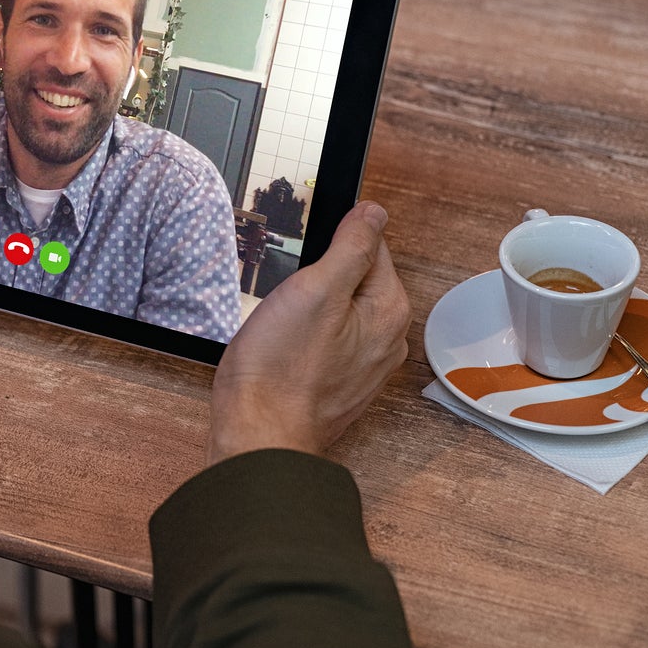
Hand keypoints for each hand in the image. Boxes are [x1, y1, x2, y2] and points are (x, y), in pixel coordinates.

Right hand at [208, 201, 410, 463]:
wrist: (259, 434)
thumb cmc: (281, 369)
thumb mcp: (315, 289)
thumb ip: (351, 247)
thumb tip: (374, 213)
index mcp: (388, 309)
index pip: (371, 246)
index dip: (332, 242)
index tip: (306, 262)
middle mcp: (386, 338)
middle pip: (356, 279)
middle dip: (320, 277)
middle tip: (290, 294)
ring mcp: (365, 364)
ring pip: (340, 311)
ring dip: (312, 307)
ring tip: (284, 322)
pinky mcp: (340, 382)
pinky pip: (328, 340)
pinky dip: (307, 335)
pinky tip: (285, 345)